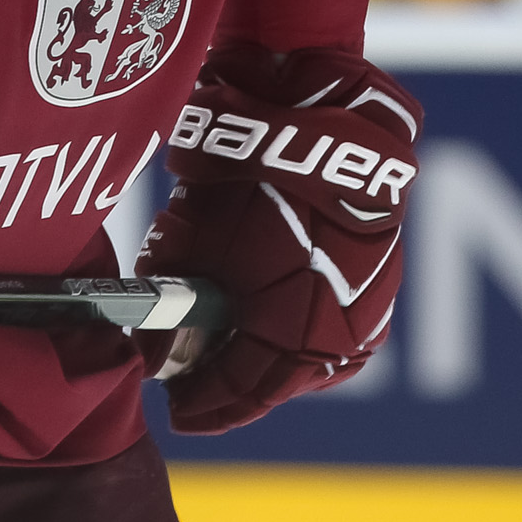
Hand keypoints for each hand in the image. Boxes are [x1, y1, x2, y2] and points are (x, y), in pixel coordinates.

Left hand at [136, 45, 420, 433]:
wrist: (325, 112)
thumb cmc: (257, 176)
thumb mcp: (199, 238)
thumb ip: (174, 298)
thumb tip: (148, 350)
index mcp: (303, 341)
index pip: (242, 391)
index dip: (202, 400)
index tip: (173, 408)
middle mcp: (344, 338)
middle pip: (271, 374)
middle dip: (225, 372)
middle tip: (185, 373)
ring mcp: (366, 307)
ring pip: (299, 348)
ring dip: (257, 345)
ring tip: (213, 338)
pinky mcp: (373, 274)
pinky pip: (323, 314)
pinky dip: (285, 315)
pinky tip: (256, 303)